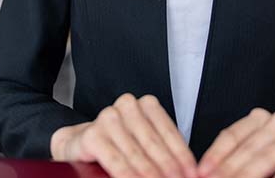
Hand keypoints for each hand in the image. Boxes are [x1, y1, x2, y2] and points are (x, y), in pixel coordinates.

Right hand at [50, 93, 198, 177]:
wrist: (81, 143)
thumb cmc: (120, 144)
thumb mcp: (145, 144)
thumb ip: (165, 152)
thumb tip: (190, 173)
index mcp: (146, 104)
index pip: (170, 133)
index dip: (183, 158)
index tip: (194, 176)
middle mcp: (127, 106)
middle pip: (154, 145)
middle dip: (169, 171)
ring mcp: (108, 118)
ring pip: (136, 154)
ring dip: (151, 176)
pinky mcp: (93, 135)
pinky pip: (116, 161)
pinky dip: (127, 176)